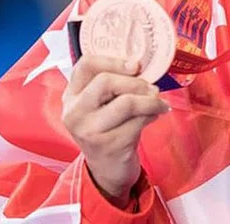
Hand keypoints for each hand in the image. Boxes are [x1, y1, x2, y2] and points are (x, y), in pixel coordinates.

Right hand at [61, 55, 169, 207]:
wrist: (107, 169)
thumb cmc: (109, 128)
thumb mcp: (102, 105)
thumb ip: (112, 85)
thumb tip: (140, 65)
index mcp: (71, 96)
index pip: (86, 65)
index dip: (113, 60)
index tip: (135, 65)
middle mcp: (74, 112)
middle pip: (106, 81)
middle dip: (136, 82)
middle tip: (152, 87)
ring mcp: (88, 131)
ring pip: (126, 102)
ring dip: (150, 100)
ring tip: (158, 102)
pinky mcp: (108, 146)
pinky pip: (137, 122)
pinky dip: (152, 115)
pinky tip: (155, 115)